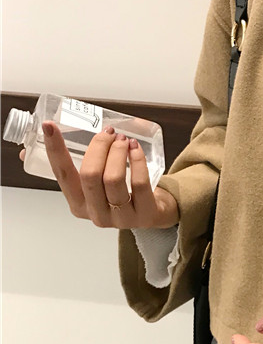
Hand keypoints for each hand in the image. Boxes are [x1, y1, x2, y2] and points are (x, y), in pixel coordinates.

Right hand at [19, 121, 178, 229]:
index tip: (50, 126)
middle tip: (109, 133)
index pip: (62, 174)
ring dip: (118, 152)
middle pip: (90, 175)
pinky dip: (138, 161)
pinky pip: (139, 183)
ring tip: (124, 139)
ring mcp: (120, 217)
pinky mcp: (144, 214)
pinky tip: (136, 149)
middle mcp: (96, 213)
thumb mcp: (93, 185)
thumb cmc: (120, 194)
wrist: (154, 213)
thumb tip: (27, 151)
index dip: (55, 149)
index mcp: (77, 203)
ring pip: (113, 179)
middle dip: (99, 147)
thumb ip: (71, 168)